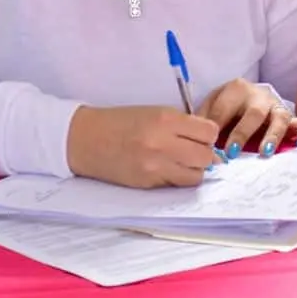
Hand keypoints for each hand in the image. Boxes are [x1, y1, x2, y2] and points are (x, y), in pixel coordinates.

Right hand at [66, 105, 219, 188]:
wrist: (86, 139)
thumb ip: (182, 125)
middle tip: (194, 151)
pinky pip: (176, 185)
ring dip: (194, 170)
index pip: (209, 133)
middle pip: (206, 157)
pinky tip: (167, 169)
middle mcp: (162, 143)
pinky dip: (178, 179)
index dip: (209, 135)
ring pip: (196, 176)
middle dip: (205, 155)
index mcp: (165, 119)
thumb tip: (209, 143)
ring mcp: (155, 167)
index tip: (202, 136)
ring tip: (181, 162)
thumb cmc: (121, 122)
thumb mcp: (154, 112)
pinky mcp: (148, 184)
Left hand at [198, 79, 296, 158]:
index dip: (215, 129)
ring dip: (272, 136)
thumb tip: (195, 139)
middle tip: (231, 152)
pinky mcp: (292, 117)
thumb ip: (204, 119)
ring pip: (280, 117)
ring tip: (264, 153)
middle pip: (253, 113)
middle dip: (242, 132)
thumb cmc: (228, 105)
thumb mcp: (212, 105)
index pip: (224, 109)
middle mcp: (260, 96)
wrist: (249, 95)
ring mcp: (277, 106)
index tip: (209, 147)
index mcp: (236, 89)